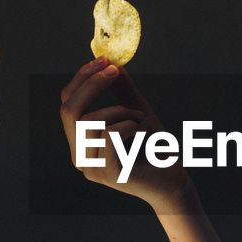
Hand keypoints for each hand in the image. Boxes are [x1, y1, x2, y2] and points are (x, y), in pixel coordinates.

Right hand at [59, 57, 188, 207]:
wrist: (174, 181)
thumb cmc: (155, 149)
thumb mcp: (136, 112)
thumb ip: (122, 91)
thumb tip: (110, 63)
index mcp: (81, 143)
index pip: (67, 106)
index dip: (81, 80)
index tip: (103, 60)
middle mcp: (79, 157)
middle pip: (69, 111)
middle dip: (91, 84)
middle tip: (114, 69)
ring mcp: (91, 168)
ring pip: (92, 121)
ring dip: (121, 111)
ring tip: (140, 120)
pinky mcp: (107, 173)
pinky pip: (110, 134)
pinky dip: (129, 125)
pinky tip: (143, 134)